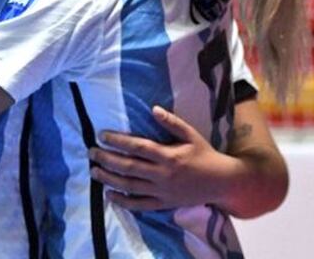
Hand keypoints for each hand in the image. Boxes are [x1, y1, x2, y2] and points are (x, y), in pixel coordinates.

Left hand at [88, 106, 238, 210]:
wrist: (222, 182)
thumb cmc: (204, 154)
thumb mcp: (191, 134)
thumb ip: (172, 122)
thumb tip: (153, 108)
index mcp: (168, 155)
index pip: (137, 147)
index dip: (118, 141)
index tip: (102, 135)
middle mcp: (162, 174)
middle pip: (128, 167)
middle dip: (107, 159)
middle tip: (91, 152)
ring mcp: (162, 191)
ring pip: (130, 186)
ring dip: (109, 179)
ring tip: (94, 171)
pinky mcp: (163, 204)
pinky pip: (140, 205)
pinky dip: (123, 202)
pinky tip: (109, 195)